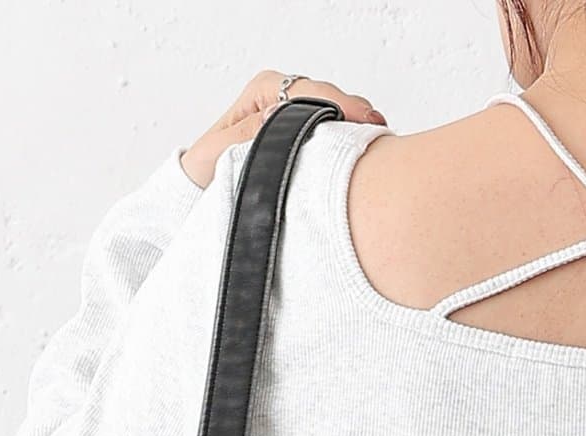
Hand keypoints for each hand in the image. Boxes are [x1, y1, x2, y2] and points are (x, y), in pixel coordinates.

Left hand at [180, 71, 386, 188]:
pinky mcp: (309, 145)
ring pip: (337, 119)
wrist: (206, 195)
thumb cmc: (208, 170)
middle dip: (354, 114)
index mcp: (264, 92)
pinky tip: (367, 151)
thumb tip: (274, 119)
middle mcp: (285, 101)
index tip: (355, 117)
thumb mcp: (217, 151)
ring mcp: (300, 122)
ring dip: (356, 130)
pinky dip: (352, 145)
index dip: (334, 102)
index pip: (306, 90)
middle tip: (376, 128)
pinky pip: (336, 139)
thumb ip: (245, 134)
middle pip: (329, 101)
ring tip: (378, 140)